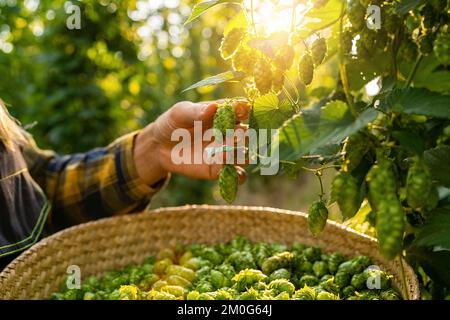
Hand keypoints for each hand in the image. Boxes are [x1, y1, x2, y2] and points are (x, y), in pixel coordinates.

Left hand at [133, 100, 249, 185]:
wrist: (160, 146)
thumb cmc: (173, 123)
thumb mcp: (180, 113)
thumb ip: (196, 112)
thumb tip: (212, 108)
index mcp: (224, 113)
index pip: (243, 110)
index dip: (244, 110)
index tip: (239, 111)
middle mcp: (230, 132)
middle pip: (248, 134)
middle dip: (244, 135)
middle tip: (234, 135)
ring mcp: (226, 152)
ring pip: (245, 155)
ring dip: (241, 154)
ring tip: (226, 152)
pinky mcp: (220, 169)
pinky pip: (238, 175)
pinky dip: (238, 176)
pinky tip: (228, 171)